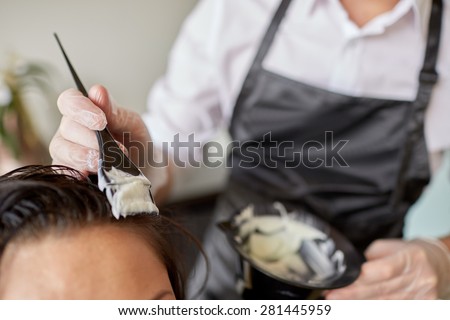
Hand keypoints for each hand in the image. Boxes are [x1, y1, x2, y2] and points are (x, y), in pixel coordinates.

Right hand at [50, 85, 151, 174]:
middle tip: (116, 148)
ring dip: (86, 156)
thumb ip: (115, 111)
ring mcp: (66, 152)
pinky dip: (80, 172)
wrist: (143, 170)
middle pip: (67, 128)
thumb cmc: (135, 143)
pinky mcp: (67, 173)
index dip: (81, 109)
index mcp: (84, 111)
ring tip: (108, 162)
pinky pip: (63, 171)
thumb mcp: (132, 124)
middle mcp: (70, 130)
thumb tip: (98, 92)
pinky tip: (96, 174)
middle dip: (92, 139)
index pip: (68, 101)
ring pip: (62, 150)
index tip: (101, 121)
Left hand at [324, 238, 449, 298]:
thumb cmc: (411, 254)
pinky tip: (356, 308)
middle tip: (331, 296)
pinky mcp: (421, 307)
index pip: (384, 271)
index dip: (361, 279)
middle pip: (381, 290)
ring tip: (338, 304)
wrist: (440, 265)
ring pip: (385, 304)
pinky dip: (373, 310)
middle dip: (352, 295)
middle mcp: (419, 279)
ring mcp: (422, 296)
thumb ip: (371, 257)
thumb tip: (351, 268)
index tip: (341, 281)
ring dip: (359, 306)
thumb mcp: (391, 246)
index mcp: (410, 258)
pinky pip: (393, 311)